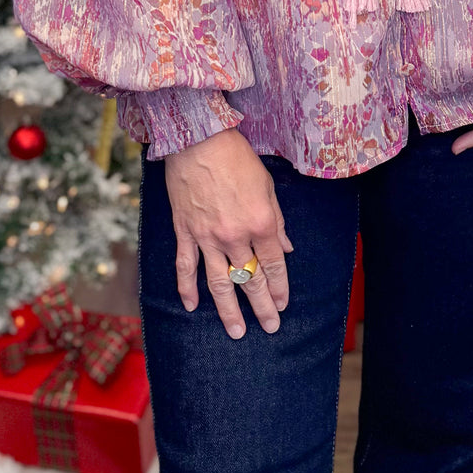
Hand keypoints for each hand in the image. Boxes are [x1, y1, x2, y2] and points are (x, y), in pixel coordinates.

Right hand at [163, 129, 293, 339]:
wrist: (198, 140)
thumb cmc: (237, 158)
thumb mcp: (267, 186)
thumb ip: (278, 221)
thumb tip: (287, 247)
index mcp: (261, 223)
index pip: (274, 264)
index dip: (280, 286)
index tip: (284, 304)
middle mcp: (235, 236)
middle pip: (251, 280)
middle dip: (263, 306)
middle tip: (270, 327)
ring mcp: (207, 237)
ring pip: (219, 283)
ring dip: (229, 310)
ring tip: (237, 331)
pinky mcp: (185, 232)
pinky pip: (185, 267)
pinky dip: (187, 288)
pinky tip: (191, 306)